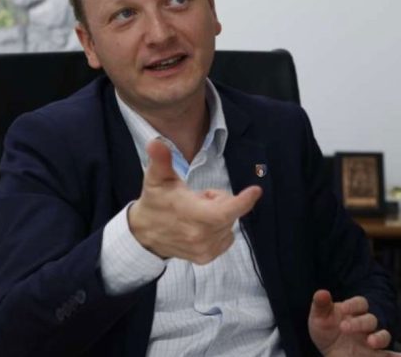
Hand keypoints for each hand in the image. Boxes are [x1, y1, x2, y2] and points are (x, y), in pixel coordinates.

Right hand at [127, 139, 261, 263]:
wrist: (144, 234)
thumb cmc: (155, 201)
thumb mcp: (157, 178)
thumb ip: (160, 160)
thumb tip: (156, 142)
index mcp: (191, 214)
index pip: (223, 211)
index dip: (242, 201)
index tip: (256, 190)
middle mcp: (200, 236)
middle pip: (229, 212)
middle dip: (220, 200)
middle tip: (199, 197)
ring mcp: (204, 249)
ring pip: (229, 224)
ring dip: (219, 215)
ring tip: (197, 213)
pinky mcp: (206, 258)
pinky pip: (227, 237)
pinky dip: (220, 228)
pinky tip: (201, 226)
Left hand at [308, 290, 400, 356]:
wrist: (328, 349)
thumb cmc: (326, 329)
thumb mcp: (319, 317)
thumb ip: (321, 305)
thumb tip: (321, 292)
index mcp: (355, 311)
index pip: (360, 303)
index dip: (353, 304)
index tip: (342, 309)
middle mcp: (366, 324)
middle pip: (370, 320)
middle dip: (359, 323)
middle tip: (344, 327)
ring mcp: (372, 341)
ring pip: (383, 336)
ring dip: (380, 338)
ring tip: (372, 342)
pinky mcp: (375, 355)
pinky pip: (390, 356)